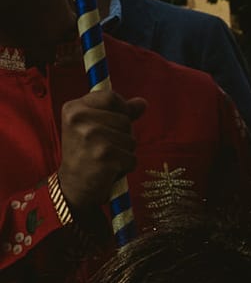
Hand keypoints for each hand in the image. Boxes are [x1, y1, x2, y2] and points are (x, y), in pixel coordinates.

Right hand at [56, 90, 145, 209]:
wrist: (74, 185)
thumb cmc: (87, 154)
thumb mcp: (96, 127)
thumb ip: (120, 113)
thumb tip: (143, 103)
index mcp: (74, 108)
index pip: (111, 97)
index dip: (121, 110)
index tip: (113, 123)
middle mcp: (79, 118)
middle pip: (125, 120)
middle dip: (123, 136)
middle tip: (103, 147)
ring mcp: (91, 136)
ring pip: (131, 139)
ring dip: (125, 152)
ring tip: (106, 158)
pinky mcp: (104, 155)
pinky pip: (132, 158)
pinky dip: (126, 166)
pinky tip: (109, 169)